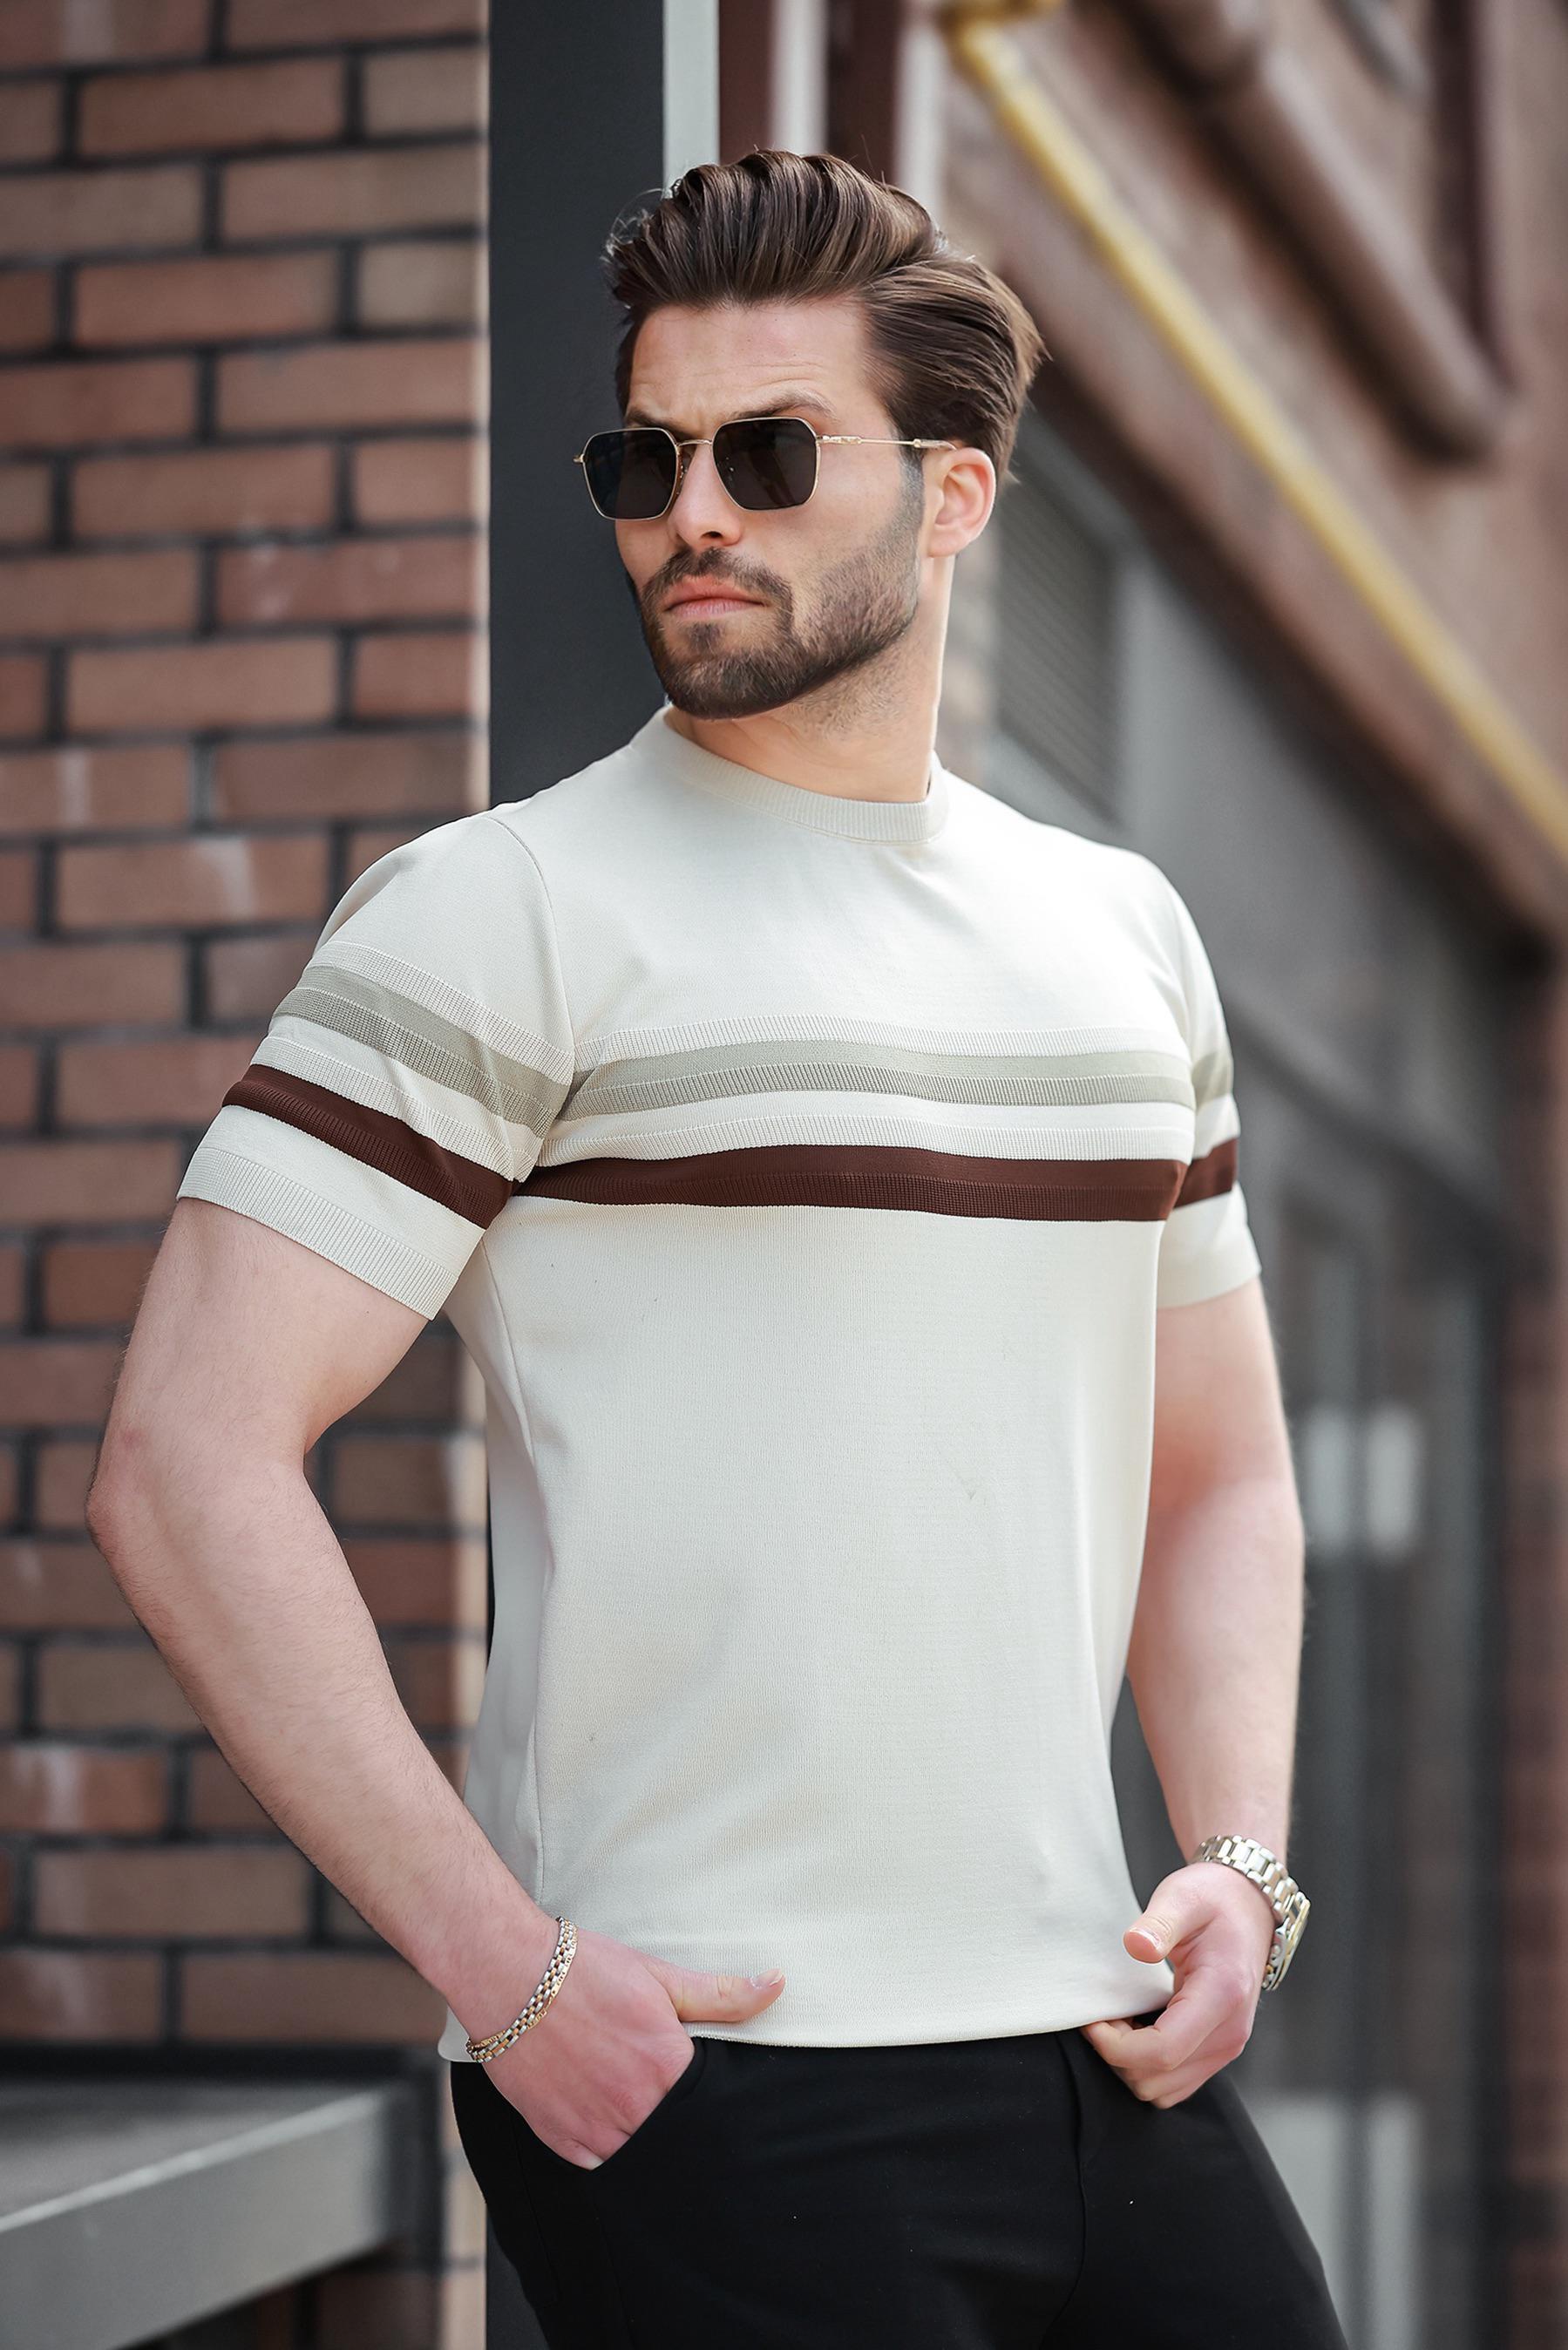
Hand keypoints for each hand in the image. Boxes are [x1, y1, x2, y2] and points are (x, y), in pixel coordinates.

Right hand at [480, 1924, 786, 2167]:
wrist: (510, 1974)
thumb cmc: (585, 1970)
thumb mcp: (659, 1976)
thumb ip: (720, 1994)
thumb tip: (777, 1984)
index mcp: (666, 2066)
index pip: (713, 2107)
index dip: (721, 2104)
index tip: (721, 2100)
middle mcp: (634, 2106)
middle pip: (680, 2138)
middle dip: (688, 2130)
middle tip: (685, 2113)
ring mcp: (594, 2127)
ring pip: (641, 2159)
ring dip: (652, 2145)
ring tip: (652, 2123)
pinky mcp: (559, 2137)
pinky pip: (599, 2167)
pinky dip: (612, 2155)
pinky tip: (617, 2134)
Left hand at [1078, 1860, 1275, 2106]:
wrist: (1249, 1906)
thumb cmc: (1214, 1898)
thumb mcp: (1182, 1897)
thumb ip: (1158, 1922)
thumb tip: (1135, 1945)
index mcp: (1221, 1996)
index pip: (1161, 2052)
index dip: (1114, 2045)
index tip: (1092, 2018)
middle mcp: (1230, 2033)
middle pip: (1157, 2080)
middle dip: (1118, 2055)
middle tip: (1102, 2014)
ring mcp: (1227, 2047)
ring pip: (1164, 2090)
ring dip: (1130, 2064)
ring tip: (1119, 2020)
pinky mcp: (1218, 2050)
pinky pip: (1174, 2082)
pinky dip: (1147, 2066)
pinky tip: (1136, 2028)